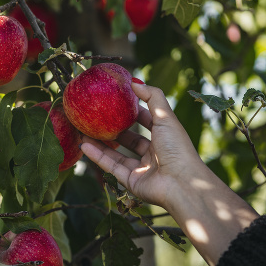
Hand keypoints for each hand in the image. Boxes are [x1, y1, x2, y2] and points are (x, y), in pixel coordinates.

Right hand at [81, 82, 205, 211]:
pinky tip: (84, 145)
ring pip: (117, 154)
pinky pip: (111, 167)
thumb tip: (134, 81)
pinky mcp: (131, 181)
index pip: (147, 122)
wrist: (181, 183)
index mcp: (164, 138)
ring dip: (100, 143)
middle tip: (96, 117)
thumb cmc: (177, 148)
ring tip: (83, 131)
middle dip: (113, 129)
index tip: (116, 101)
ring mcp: (141, 169)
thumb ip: (152, 97)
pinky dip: (97, 156)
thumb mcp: (166, 117)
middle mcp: (153, 154)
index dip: (133, 111)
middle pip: (130, 139)